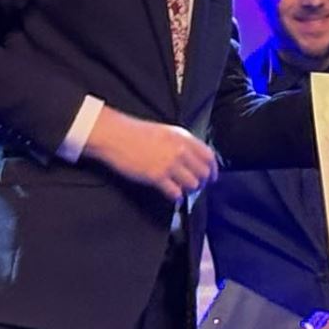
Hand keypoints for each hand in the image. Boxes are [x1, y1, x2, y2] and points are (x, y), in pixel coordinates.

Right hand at [85, 107, 217, 202]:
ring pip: (192, 184)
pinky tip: (172, 195)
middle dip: (202, 182)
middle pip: (203, 172)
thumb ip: (180, 143)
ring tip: (182, 190)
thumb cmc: (135, 132)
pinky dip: (176, 196)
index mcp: (182, 137)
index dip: (213, 169)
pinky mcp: (157, 176)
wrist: (115, 135)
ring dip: (189, 190)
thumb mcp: (164, 131)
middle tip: (196, 186)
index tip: (212, 177)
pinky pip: (176, 192)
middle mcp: (180, 150)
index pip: (208, 155)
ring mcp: (169, 164)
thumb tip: (191, 158)